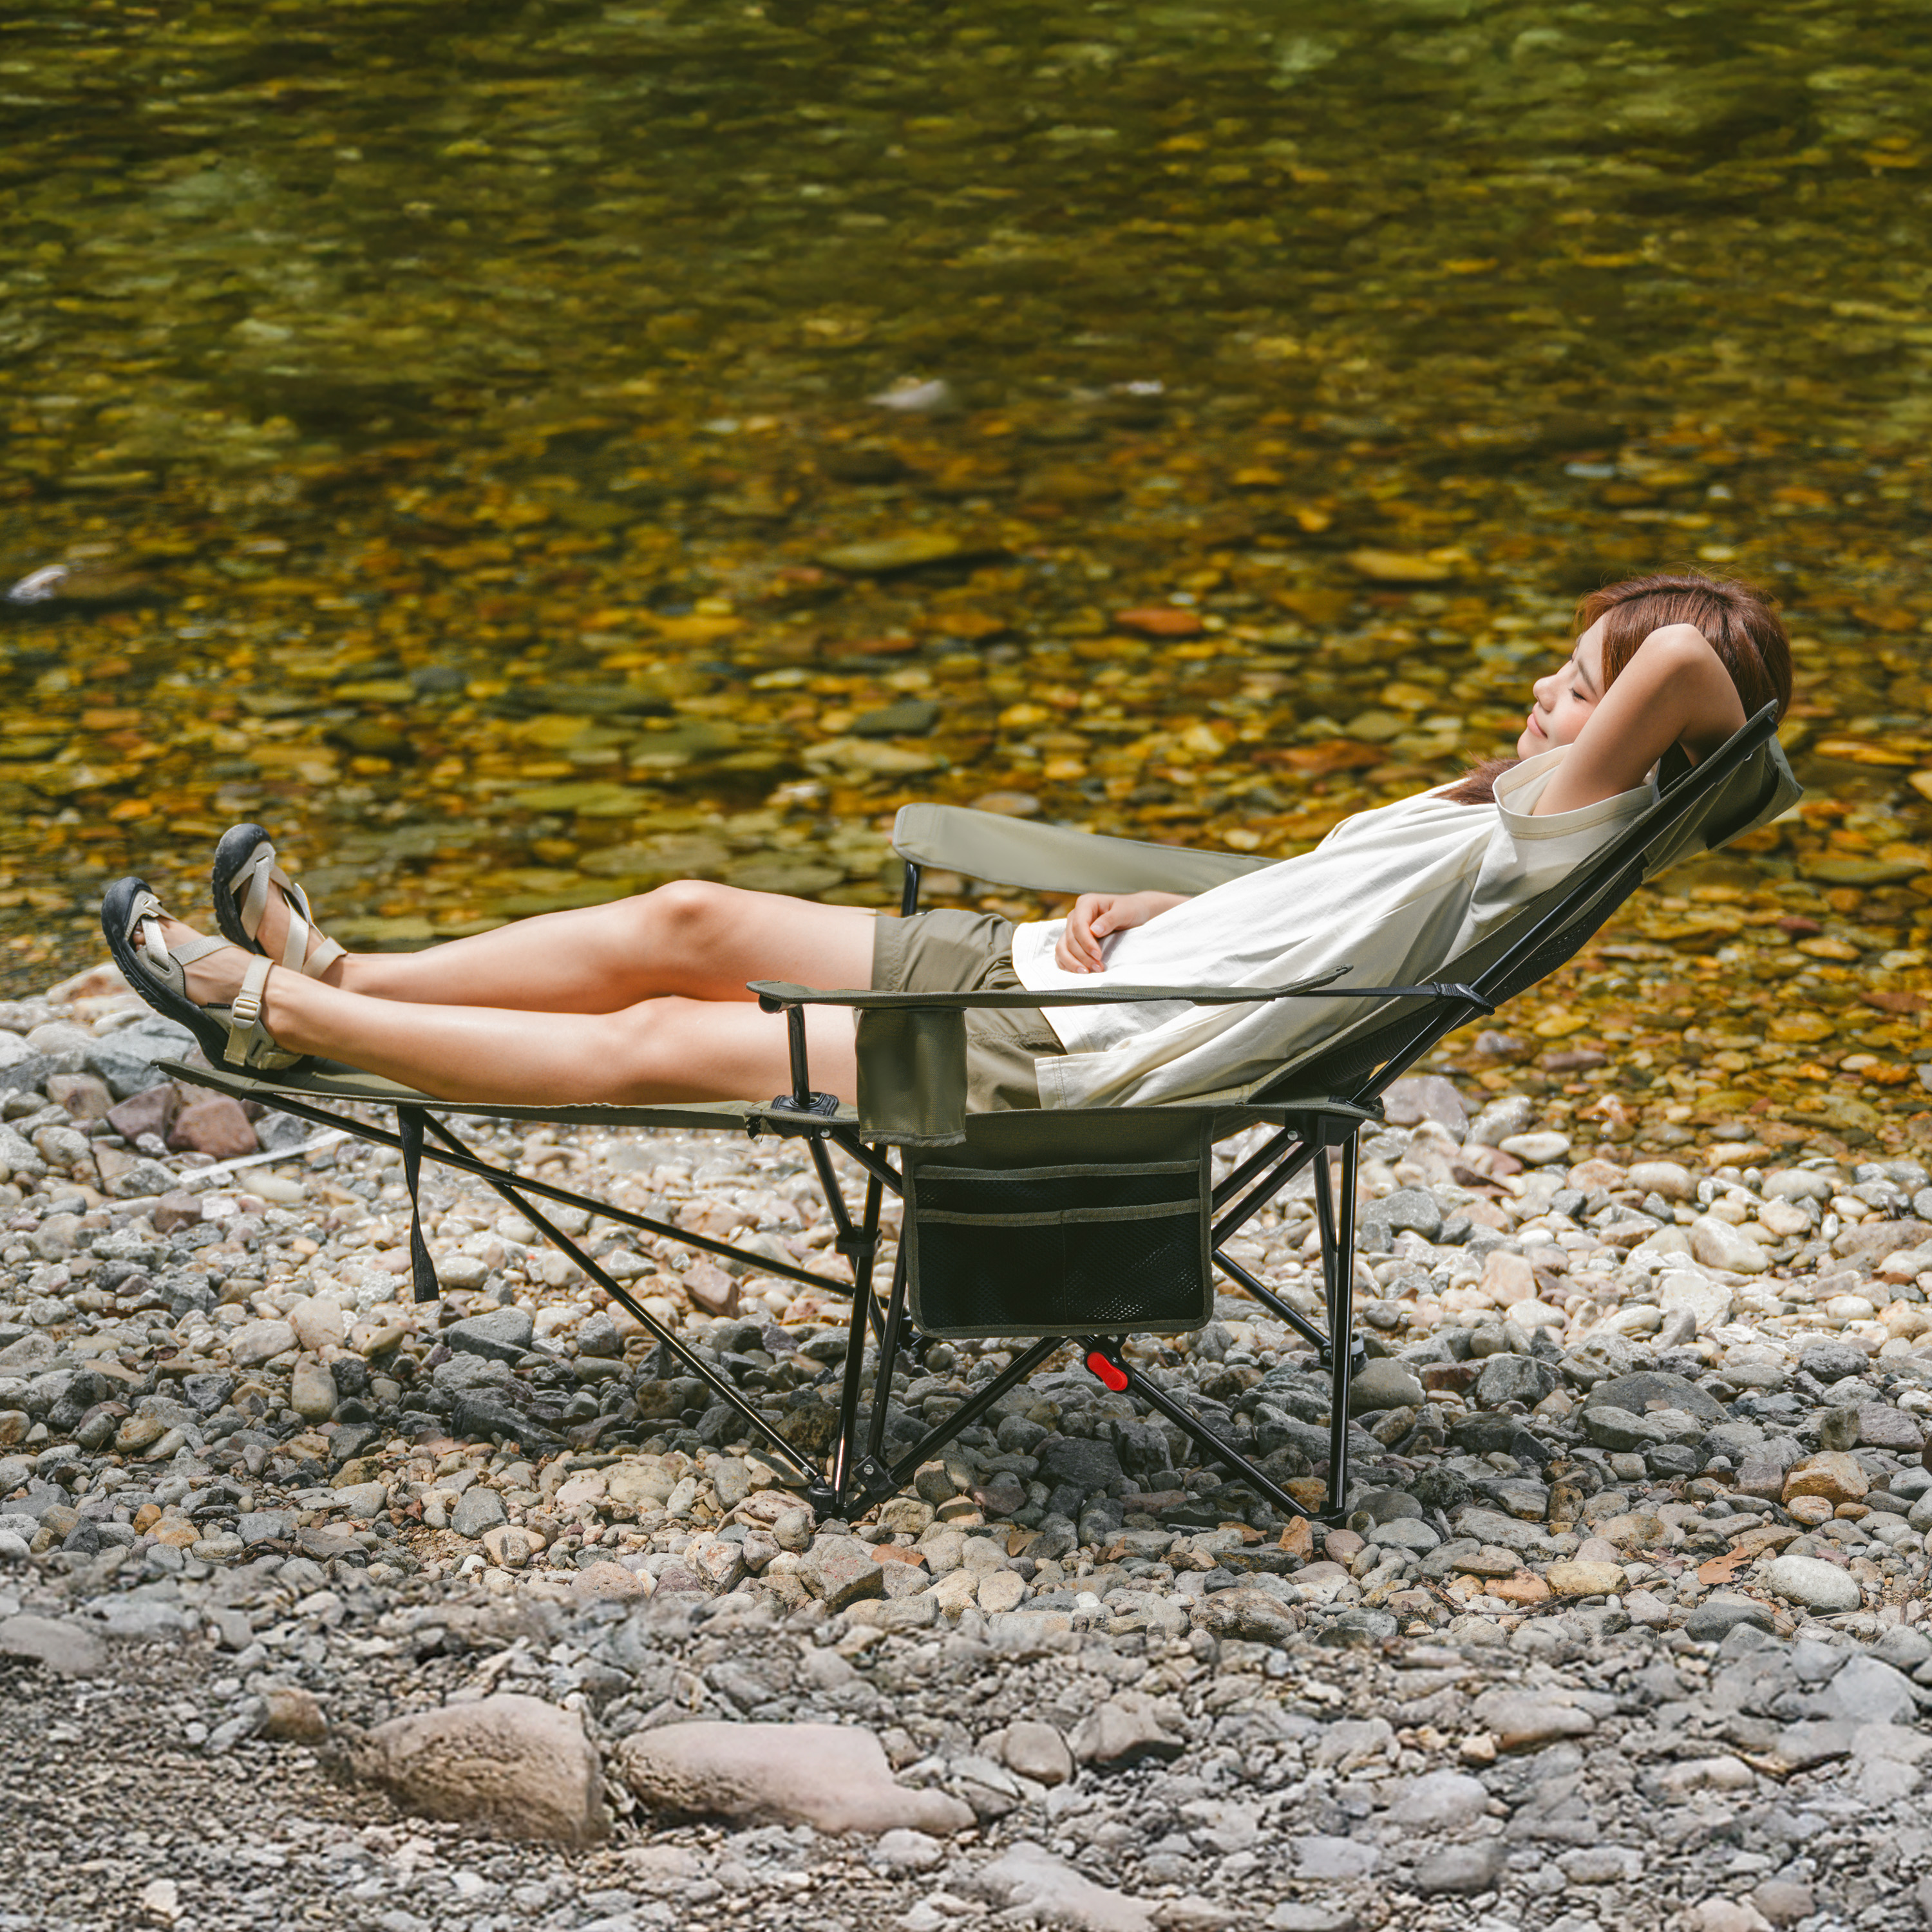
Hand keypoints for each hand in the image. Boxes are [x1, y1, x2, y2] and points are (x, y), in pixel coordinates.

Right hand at [1054, 890, 1188, 972]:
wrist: (1136, 911)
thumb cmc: (1131, 909)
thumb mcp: (1125, 912)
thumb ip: (1110, 920)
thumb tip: (1094, 931)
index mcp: (1086, 903)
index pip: (1078, 925)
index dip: (1086, 942)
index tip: (1098, 956)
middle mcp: (1076, 914)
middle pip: (1070, 938)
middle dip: (1082, 956)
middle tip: (1098, 968)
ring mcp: (1072, 927)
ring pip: (1063, 947)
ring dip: (1072, 962)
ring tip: (1087, 973)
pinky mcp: (1074, 939)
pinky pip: (1063, 952)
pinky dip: (1068, 963)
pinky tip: (1078, 971)